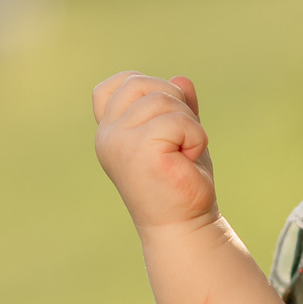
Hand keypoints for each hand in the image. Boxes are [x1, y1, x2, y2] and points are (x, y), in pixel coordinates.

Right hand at [92, 70, 217, 230]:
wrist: (184, 224)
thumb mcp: (180, 134)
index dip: (144, 87)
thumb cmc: (181, 181)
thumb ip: (178, 106)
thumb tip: (181, 79)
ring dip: (188, 123)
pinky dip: (195, 137)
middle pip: (140, 84)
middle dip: (173, 101)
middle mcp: (107, 135)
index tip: (164, 118)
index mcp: (109, 131)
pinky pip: (179, 121)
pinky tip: (188, 160)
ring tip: (184, 153)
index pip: (112, 85)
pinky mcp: (140, 150)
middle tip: (182, 136)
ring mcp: (119, 142)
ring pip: (163, 99)